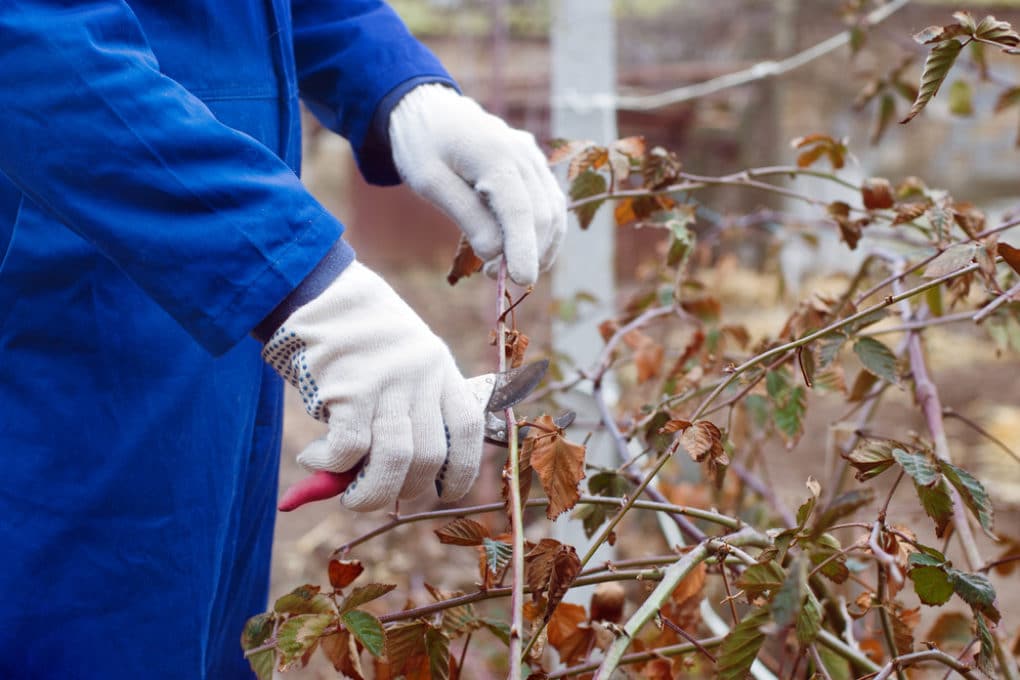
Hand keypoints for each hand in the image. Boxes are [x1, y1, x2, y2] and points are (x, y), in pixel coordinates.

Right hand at [261, 261, 483, 510]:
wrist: (318, 289)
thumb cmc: (357, 335)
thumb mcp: (398, 363)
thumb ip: (402, 413)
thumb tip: (386, 482)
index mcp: (440, 368)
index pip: (468, 428)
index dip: (463, 470)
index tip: (445, 493)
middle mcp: (421, 376)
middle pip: (429, 456)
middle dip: (404, 489)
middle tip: (375, 494)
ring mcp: (387, 382)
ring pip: (394, 460)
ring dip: (370, 493)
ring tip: (349, 495)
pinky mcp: (349, 388)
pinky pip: (349, 448)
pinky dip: (331, 465)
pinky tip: (314, 459)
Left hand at [389, 83, 566, 286]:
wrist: (429, 110)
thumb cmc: (423, 146)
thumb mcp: (429, 182)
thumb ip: (465, 215)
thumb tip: (495, 254)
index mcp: (495, 154)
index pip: (520, 210)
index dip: (524, 249)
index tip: (521, 281)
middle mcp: (523, 154)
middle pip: (543, 214)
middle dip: (528, 254)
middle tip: (495, 277)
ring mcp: (533, 158)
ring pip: (554, 211)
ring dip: (540, 247)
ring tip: (508, 268)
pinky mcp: (535, 166)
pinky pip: (550, 203)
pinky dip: (542, 232)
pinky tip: (522, 250)